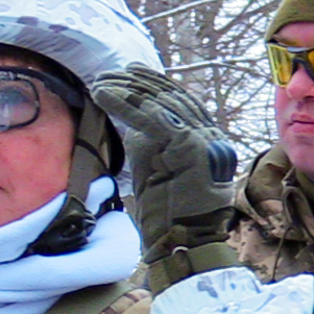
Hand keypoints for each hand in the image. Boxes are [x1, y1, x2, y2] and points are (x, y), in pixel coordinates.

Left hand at [90, 65, 238, 282]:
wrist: (182, 243)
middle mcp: (212, 138)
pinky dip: (126, 104)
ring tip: (101, 82)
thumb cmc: (167, 214)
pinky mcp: (193, 149)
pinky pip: (154, 118)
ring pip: (163, 105)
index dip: (156, 84)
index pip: (182, 103)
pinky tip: (104, 94)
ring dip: (127, 90)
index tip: (131, 70)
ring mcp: (206, 142)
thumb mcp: (157, 168)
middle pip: (174, 99)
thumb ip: (151, 142)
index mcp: (208, 142)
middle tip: (112, 71)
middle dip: (140, 83)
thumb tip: (132, 119)